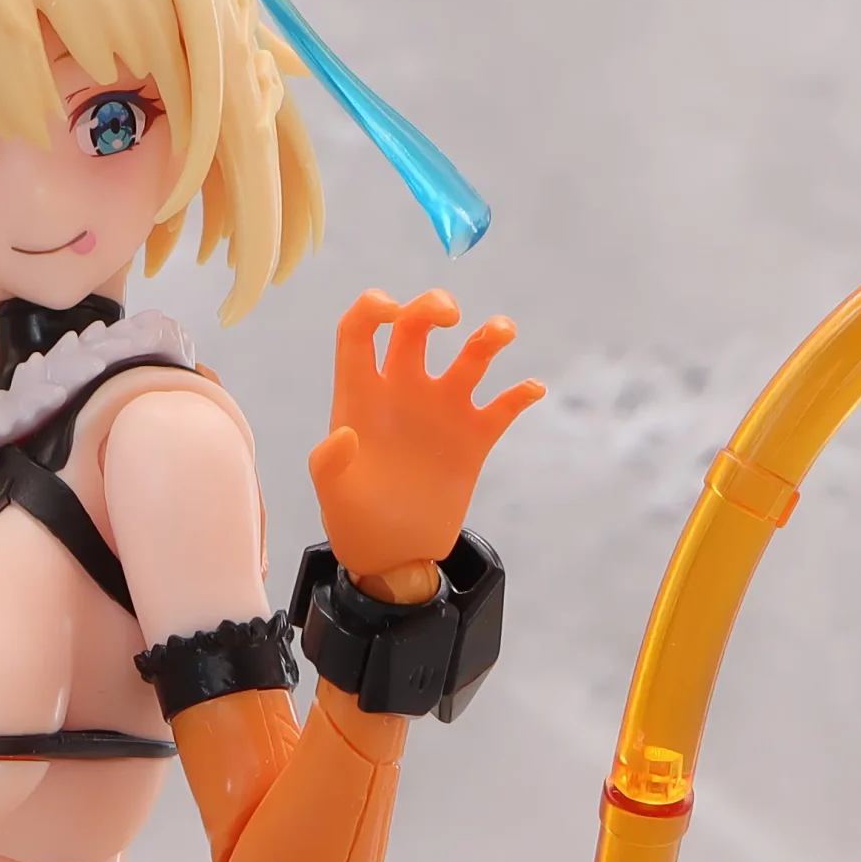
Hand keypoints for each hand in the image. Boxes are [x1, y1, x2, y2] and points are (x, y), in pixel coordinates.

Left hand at [308, 290, 541, 579]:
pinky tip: (531, 389)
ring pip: (470, 357)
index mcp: (362, 395)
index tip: (393, 311)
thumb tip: (344, 434)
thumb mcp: (331, 496)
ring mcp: (442, 412)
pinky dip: (521, 393)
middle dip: (433, 307)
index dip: (373, 306)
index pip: (360, 329)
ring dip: (490, 336)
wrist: (394, 556)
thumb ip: (329, 463)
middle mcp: (403, 392)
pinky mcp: (473, 439)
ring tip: (502, 333)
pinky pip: (503, 406)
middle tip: (450, 317)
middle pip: (417, 326)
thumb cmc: (353, 522)